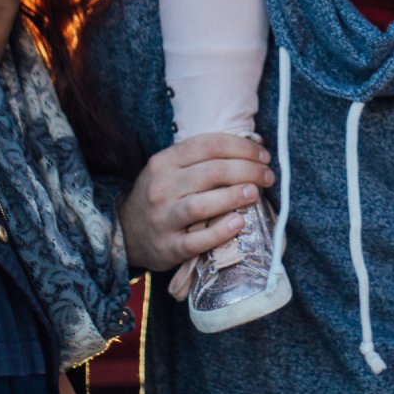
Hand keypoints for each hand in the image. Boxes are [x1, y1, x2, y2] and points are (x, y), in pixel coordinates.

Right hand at [118, 132, 273, 271]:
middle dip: (248, 170)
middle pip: (212, 172)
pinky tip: (239, 223)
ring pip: (202, 204)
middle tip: (267, 176)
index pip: (209, 145)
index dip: (242, 147)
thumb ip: (203, 158)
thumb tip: (253, 146)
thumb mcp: (171, 168)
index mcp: (165, 161)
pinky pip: (197, 241)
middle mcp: (162, 187)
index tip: (263, 154)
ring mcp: (163, 218)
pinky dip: (220, 232)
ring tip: (255, 193)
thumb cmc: (161, 195)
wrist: (125, 231)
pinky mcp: (168, 247)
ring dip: (234, 197)